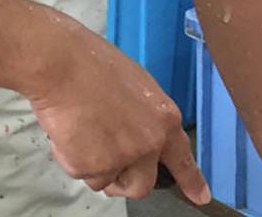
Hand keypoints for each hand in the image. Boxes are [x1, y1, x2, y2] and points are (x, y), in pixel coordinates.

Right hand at [25, 16, 210, 204]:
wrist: (61, 64)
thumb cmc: (90, 63)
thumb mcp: (134, 85)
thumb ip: (142, 115)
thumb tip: (133, 129)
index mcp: (163, 118)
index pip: (182, 158)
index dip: (191, 180)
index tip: (200, 197)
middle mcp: (148, 143)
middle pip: (142, 185)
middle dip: (124, 182)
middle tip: (107, 166)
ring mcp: (122, 157)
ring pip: (106, 181)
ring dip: (92, 165)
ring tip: (79, 132)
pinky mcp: (94, 166)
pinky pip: (80, 173)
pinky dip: (70, 157)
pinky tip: (67, 131)